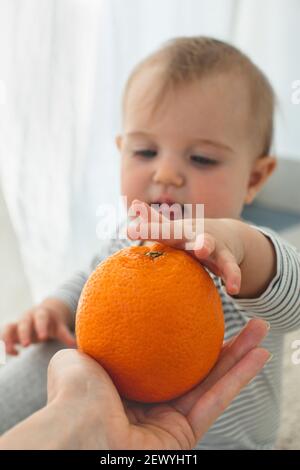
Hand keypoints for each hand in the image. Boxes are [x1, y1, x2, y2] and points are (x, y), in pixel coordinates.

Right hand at [1, 298, 75, 354]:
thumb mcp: (59, 326)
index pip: (41, 318)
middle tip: (26, 345)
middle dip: (24, 333)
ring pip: (8, 328)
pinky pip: (4, 336)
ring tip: (11, 352)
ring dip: (7, 339)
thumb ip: (65, 334)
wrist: (43, 313)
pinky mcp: (12, 331)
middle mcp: (28, 317)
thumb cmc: (53, 322)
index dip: (41, 327)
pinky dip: (5, 345)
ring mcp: (18, 323)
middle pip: (24, 323)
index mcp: (42, 313)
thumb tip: (76, 344)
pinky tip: (15, 354)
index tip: (43, 338)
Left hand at [46, 318, 269, 449]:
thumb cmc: (72, 395)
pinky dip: (240, 377)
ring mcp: (170, 422)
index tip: (200, 314)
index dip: (185, 337)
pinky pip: (216, 400)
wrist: (77, 434)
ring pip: (213, 382)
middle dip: (223, 344)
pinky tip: (259, 354)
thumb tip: (97, 318)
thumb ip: (94, 339)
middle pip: (195, 368)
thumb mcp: (78, 357)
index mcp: (128, 387)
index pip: (164, 359)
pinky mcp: (184, 436)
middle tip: (242, 318)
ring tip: (261, 329)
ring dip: (241, 355)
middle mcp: (151, 405)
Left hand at [127, 200, 245, 295]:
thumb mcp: (174, 230)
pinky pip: (230, 267)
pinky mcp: (227, 257)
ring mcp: (211, 243)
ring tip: (202, 249)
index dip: (145, 230)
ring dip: (205, 244)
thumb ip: (154, 222)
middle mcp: (191, 234)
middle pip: (176, 233)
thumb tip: (133, 205)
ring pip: (209, 244)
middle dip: (161, 231)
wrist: (228, 235)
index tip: (128, 232)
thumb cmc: (191, 236)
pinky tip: (233, 289)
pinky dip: (233, 276)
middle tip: (145, 232)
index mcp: (176, 233)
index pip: (157, 231)